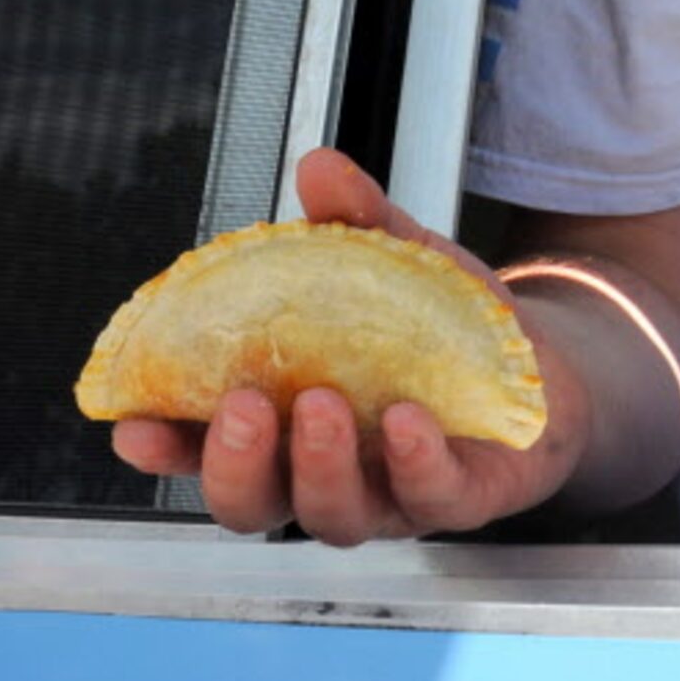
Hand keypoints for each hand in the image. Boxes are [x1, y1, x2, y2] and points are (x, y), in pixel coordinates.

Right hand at [109, 148, 583, 544]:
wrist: (544, 366)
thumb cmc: (445, 327)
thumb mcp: (397, 261)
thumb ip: (356, 219)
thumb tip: (319, 166)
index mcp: (286, 421)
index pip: (207, 447)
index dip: (168, 444)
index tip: (135, 424)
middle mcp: (325, 472)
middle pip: (255, 504)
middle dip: (235, 464)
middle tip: (243, 407)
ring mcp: (389, 494)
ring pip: (332, 515)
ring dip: (318, 465)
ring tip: (321, 403)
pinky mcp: (457, 498)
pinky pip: (428, 497)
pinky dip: (412, 462)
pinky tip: (406, 422)